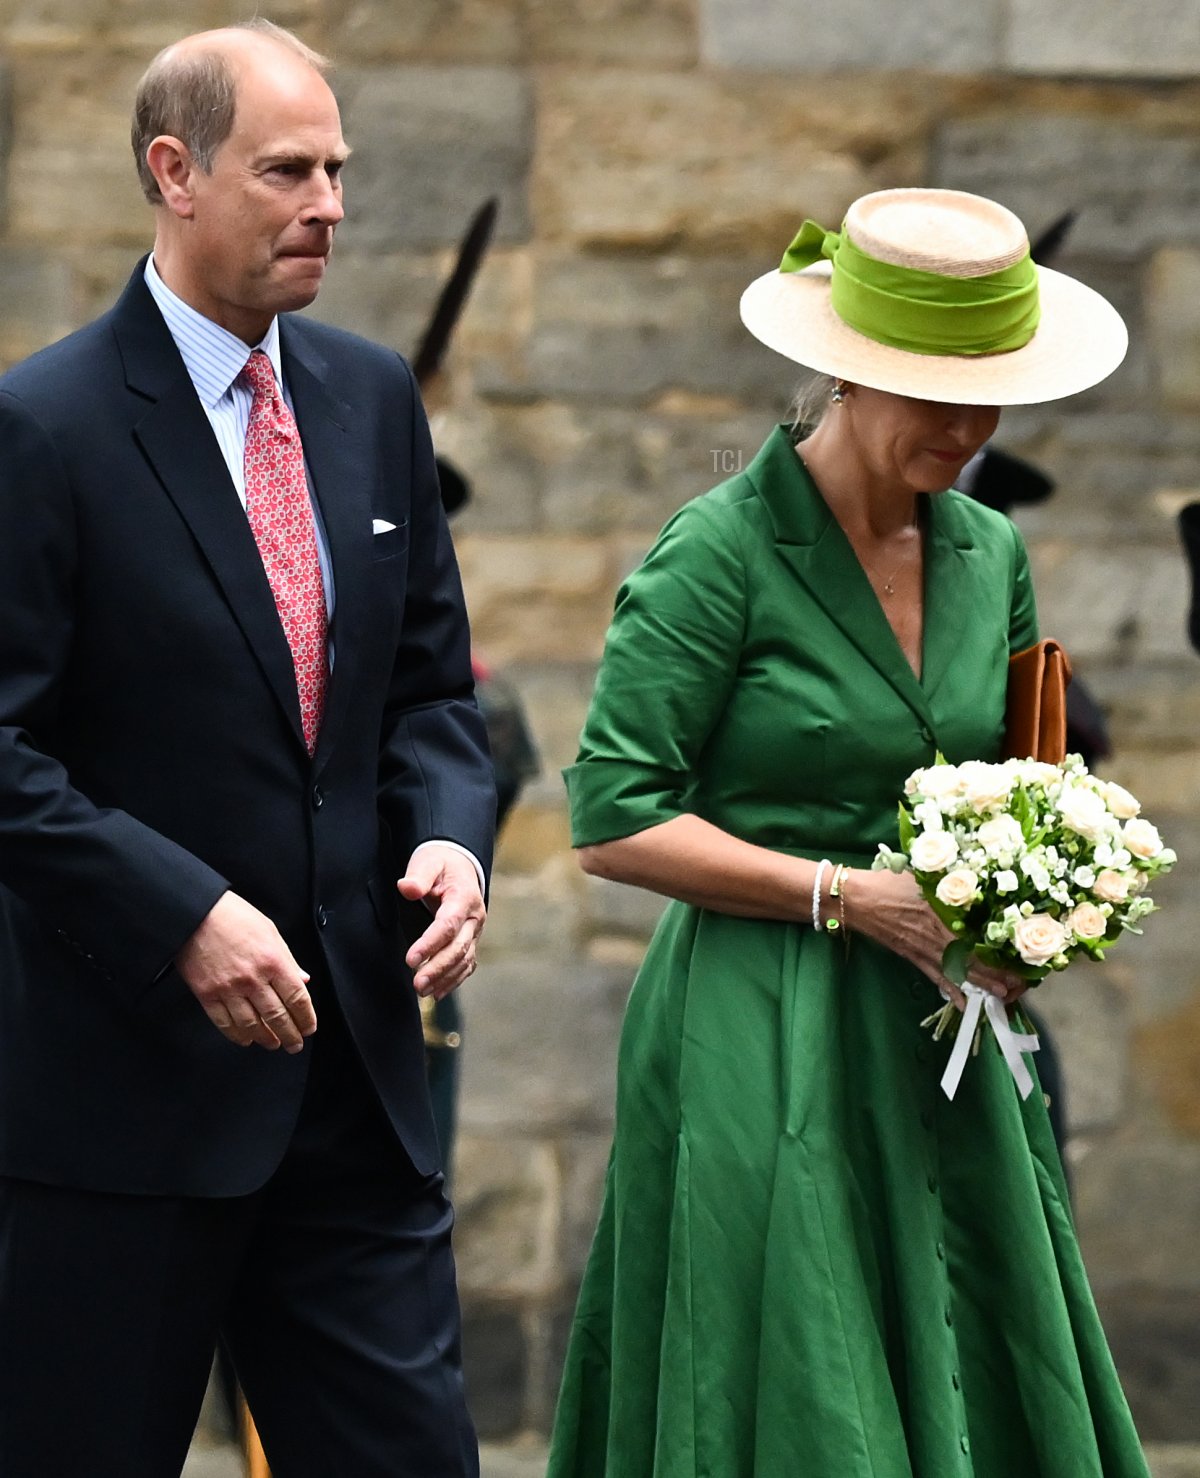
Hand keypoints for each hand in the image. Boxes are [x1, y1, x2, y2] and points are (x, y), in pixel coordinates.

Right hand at [175, 891, 315, 1052]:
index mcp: (273, 961)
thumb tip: (303, 979)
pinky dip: (237, 1035)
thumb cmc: (234, 917)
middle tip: (294, 1045)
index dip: (306, 1018)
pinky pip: (224, 1023)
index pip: (297, 998)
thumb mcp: (269, 931)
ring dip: (265, 1038)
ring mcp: (229, 989)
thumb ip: (287, 959)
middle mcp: (253, 979)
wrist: (195, 913)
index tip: (309, 1028)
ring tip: (272, 1044)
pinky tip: (245, 1039)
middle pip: (277, 1016)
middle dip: (289, 1035)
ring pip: (252, 1025)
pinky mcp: (207, 995)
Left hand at [398, 846, 485, 999]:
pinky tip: (438, 992)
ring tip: (423, 991)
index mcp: (464, 897)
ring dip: (445, 978)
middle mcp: (474, 918)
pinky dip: (454, 980)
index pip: (449, 925)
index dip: (431, 943)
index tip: (411, 959)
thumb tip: (406, 887)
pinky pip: (466, 965)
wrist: (460, 867)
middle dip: (438, 968)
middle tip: (417, 984)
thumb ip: (418, 875)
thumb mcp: (428, 862)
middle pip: (459, 948)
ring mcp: (475, 932)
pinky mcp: (471, 941)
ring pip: (464, 960)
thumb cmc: (441, 864)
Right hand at [841, 868, 1027, 1008]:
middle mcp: (936, 935)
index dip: (999, 950)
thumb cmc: (889, 881)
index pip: (978, 937)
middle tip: (1018, 985)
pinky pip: (935, 977)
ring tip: (1001, 996)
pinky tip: (963, 1003)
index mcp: (942, 912)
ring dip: (980, 985)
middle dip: (996, 973)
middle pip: (972, 959)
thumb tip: (979, 885)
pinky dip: (951, 991)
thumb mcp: (923, 875)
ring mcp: (924, 949)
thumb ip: (950, 883)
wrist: (856, 899)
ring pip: (958, 971)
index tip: (1019, 957)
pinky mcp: (912, 957)